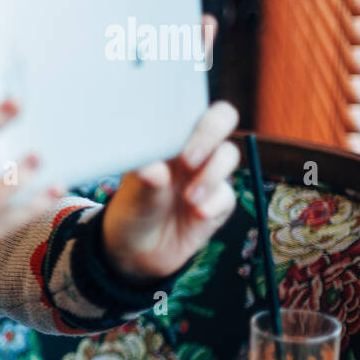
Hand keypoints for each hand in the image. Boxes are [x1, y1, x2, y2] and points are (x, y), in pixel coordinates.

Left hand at [101, 99, 240, 284]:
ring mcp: (208, 174)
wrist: (136, 253)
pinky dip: (214, 203)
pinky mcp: (219, 202)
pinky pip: (228, 194)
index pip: (189, 106)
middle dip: (210, 133)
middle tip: (188, 159)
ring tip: (188, 198)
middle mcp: (192, 149)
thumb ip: (146, 181)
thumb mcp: (132, 196)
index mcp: (167, 138)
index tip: (176, 128)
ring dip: (211, 174)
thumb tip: (155, 170)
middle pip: (222, 119)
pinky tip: (197, 214)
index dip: (190, 107)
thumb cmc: (130, 211)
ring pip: (229, 155)